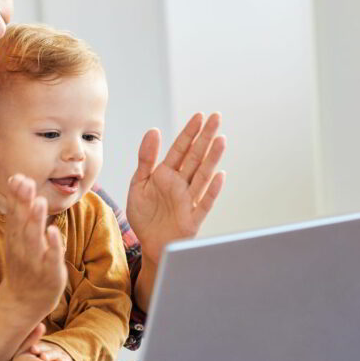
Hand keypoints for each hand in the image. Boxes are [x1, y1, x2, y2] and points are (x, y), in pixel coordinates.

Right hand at [1, 174, 66, 319]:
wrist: (23, 301)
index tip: (17, 177)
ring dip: (36, 220)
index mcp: (15, 237)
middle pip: (22, 222)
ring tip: (39, 202)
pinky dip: (51, 245)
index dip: (15, 196)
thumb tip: (18, 179)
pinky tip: (53, 231)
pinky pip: (51, 257)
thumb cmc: (23, 263)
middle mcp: (22, 247)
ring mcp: (35, 260)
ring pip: (34, 238)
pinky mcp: (50, 272)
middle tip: (26, 183)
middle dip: (23, 203)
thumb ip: (19, 210)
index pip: (13, 213)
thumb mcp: (17, 236)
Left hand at [127, 112, 225, 264]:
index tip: (199, 115)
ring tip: (221, 139)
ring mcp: (188, 199)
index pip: (180, 149)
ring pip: (202, 175)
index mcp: (166, 174)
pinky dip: (212, 190)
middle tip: (216, 117)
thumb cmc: (145, 215)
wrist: (149, 245)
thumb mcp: (138, 184)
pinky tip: (220, 176)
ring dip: (212, 158)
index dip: (189, 132)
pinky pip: (204, 202)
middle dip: (205, 137)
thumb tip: (153, 130)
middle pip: (195, 157)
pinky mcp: (193, 218)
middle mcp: (180, 184)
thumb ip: (146, 158)